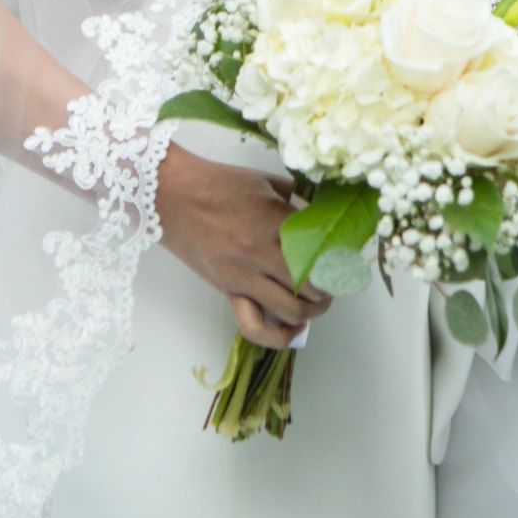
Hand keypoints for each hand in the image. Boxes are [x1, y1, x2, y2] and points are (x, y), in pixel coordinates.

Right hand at [155, 147, 329, 348]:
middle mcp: (260, 254)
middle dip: (330, 289)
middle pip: (312, 287)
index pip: (320, 253)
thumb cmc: (217, 182)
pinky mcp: (227, 291)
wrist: (170, 195)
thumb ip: (296, 201)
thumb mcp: (265, 182)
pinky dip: (277, 335)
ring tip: (317, 303)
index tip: (346, 262)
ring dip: (312, 312)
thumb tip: (320, 216)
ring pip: (290, 311)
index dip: (339, 262)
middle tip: (334, 282)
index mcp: (273, 222)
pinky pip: (253, 327)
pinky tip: (291, 328)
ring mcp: (242, 277)